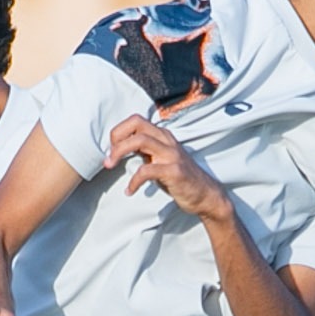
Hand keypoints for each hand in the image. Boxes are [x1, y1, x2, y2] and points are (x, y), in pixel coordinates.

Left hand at [103, 114, 229, 225]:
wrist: (206, 195)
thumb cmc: (180, 178)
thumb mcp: (160, 159)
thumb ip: (144, 151)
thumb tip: (120, 147)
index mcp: (163, 136)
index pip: (136, 120)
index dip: (119, 131)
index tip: (111, 149)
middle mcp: (167, 141)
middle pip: (136, 125)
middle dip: (116, 139)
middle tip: (108, 158)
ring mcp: (172, 155)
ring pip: (140, 141)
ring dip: (120, 152)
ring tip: (111, 166)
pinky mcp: (174, 171)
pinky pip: (147, 171)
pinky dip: (134, 181)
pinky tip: (130, 191)